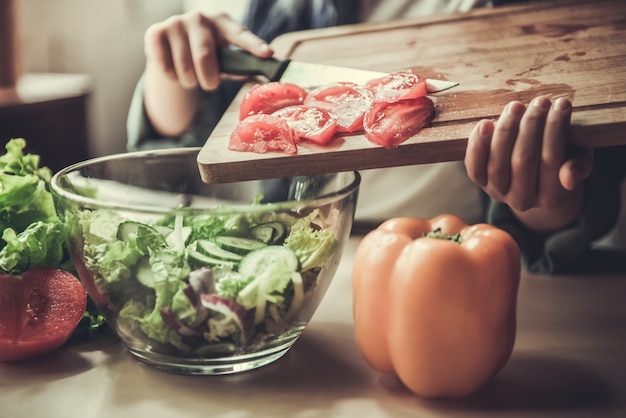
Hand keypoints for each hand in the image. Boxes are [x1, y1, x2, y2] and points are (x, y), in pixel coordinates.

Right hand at [144, 11, 272, 90]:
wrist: (172, 50)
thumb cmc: (208, 56)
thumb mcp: (226, 59)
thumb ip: (242, 67)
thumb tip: (263, 78)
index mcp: (223, 23)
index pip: (240, 35)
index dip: (254, 45)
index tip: (268, 53)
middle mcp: (199, 18)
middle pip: (205, 56)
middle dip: (209, 78)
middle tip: (210, 85)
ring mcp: (176, 23)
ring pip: (184, 67)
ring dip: (190, 82)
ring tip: (191, 77)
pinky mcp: (155, 33)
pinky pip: (165, 66)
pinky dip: (172, 77)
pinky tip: (174, 71)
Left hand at [464, 96, 593, 231]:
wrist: (535, 172)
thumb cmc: (562, 158)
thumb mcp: (578, 160)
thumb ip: (579, 166)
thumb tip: (570, 176)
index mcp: (551, 197)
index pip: (552, 160)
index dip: (556, 129)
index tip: (561, 104)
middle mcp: (523, 200)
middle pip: (523, 161)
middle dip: (531, 125)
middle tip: (540, 101)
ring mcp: (498, 193)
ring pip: (498, 163)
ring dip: (505, 130)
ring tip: (516, 106)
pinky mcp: (480, 183)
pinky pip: (474, 167)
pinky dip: (478, 145)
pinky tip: (486, 124)